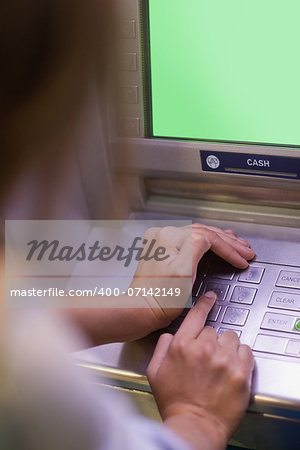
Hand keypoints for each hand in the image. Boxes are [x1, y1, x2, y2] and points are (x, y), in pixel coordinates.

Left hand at [130, 224, 254, 327]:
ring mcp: (162, 241)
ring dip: (219, 239)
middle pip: (204, 233)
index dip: (229, 249)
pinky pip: (189, 241)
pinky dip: (205, 243)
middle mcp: (164, 234)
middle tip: (246, 250)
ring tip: (236, 243)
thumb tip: (208, 237)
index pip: (208, 237)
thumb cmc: (160, 298)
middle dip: (228, 242)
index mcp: (169, 236)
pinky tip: (214, 243)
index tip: (242, 259)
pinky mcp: (162, 250)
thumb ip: (197, 247)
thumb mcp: (183, 271)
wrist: (141, 310)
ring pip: (198, 235)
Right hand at [147, 292, 253, 449]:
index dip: (204, 303)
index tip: (210, 297)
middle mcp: (204, 348)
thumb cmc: (174, 402)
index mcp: (182, 345)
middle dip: (210, 341)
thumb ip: (162, 346)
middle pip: (213, 330)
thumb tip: (172, 334)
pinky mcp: (240, 372)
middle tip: (207, 359)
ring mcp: (223, 359)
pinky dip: (241, 357)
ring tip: (220, 364)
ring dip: (226, 347)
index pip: (196, 315)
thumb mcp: (155, 372)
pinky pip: (246, 351)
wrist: (194, 426)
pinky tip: (231, 368)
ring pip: (231, 338)